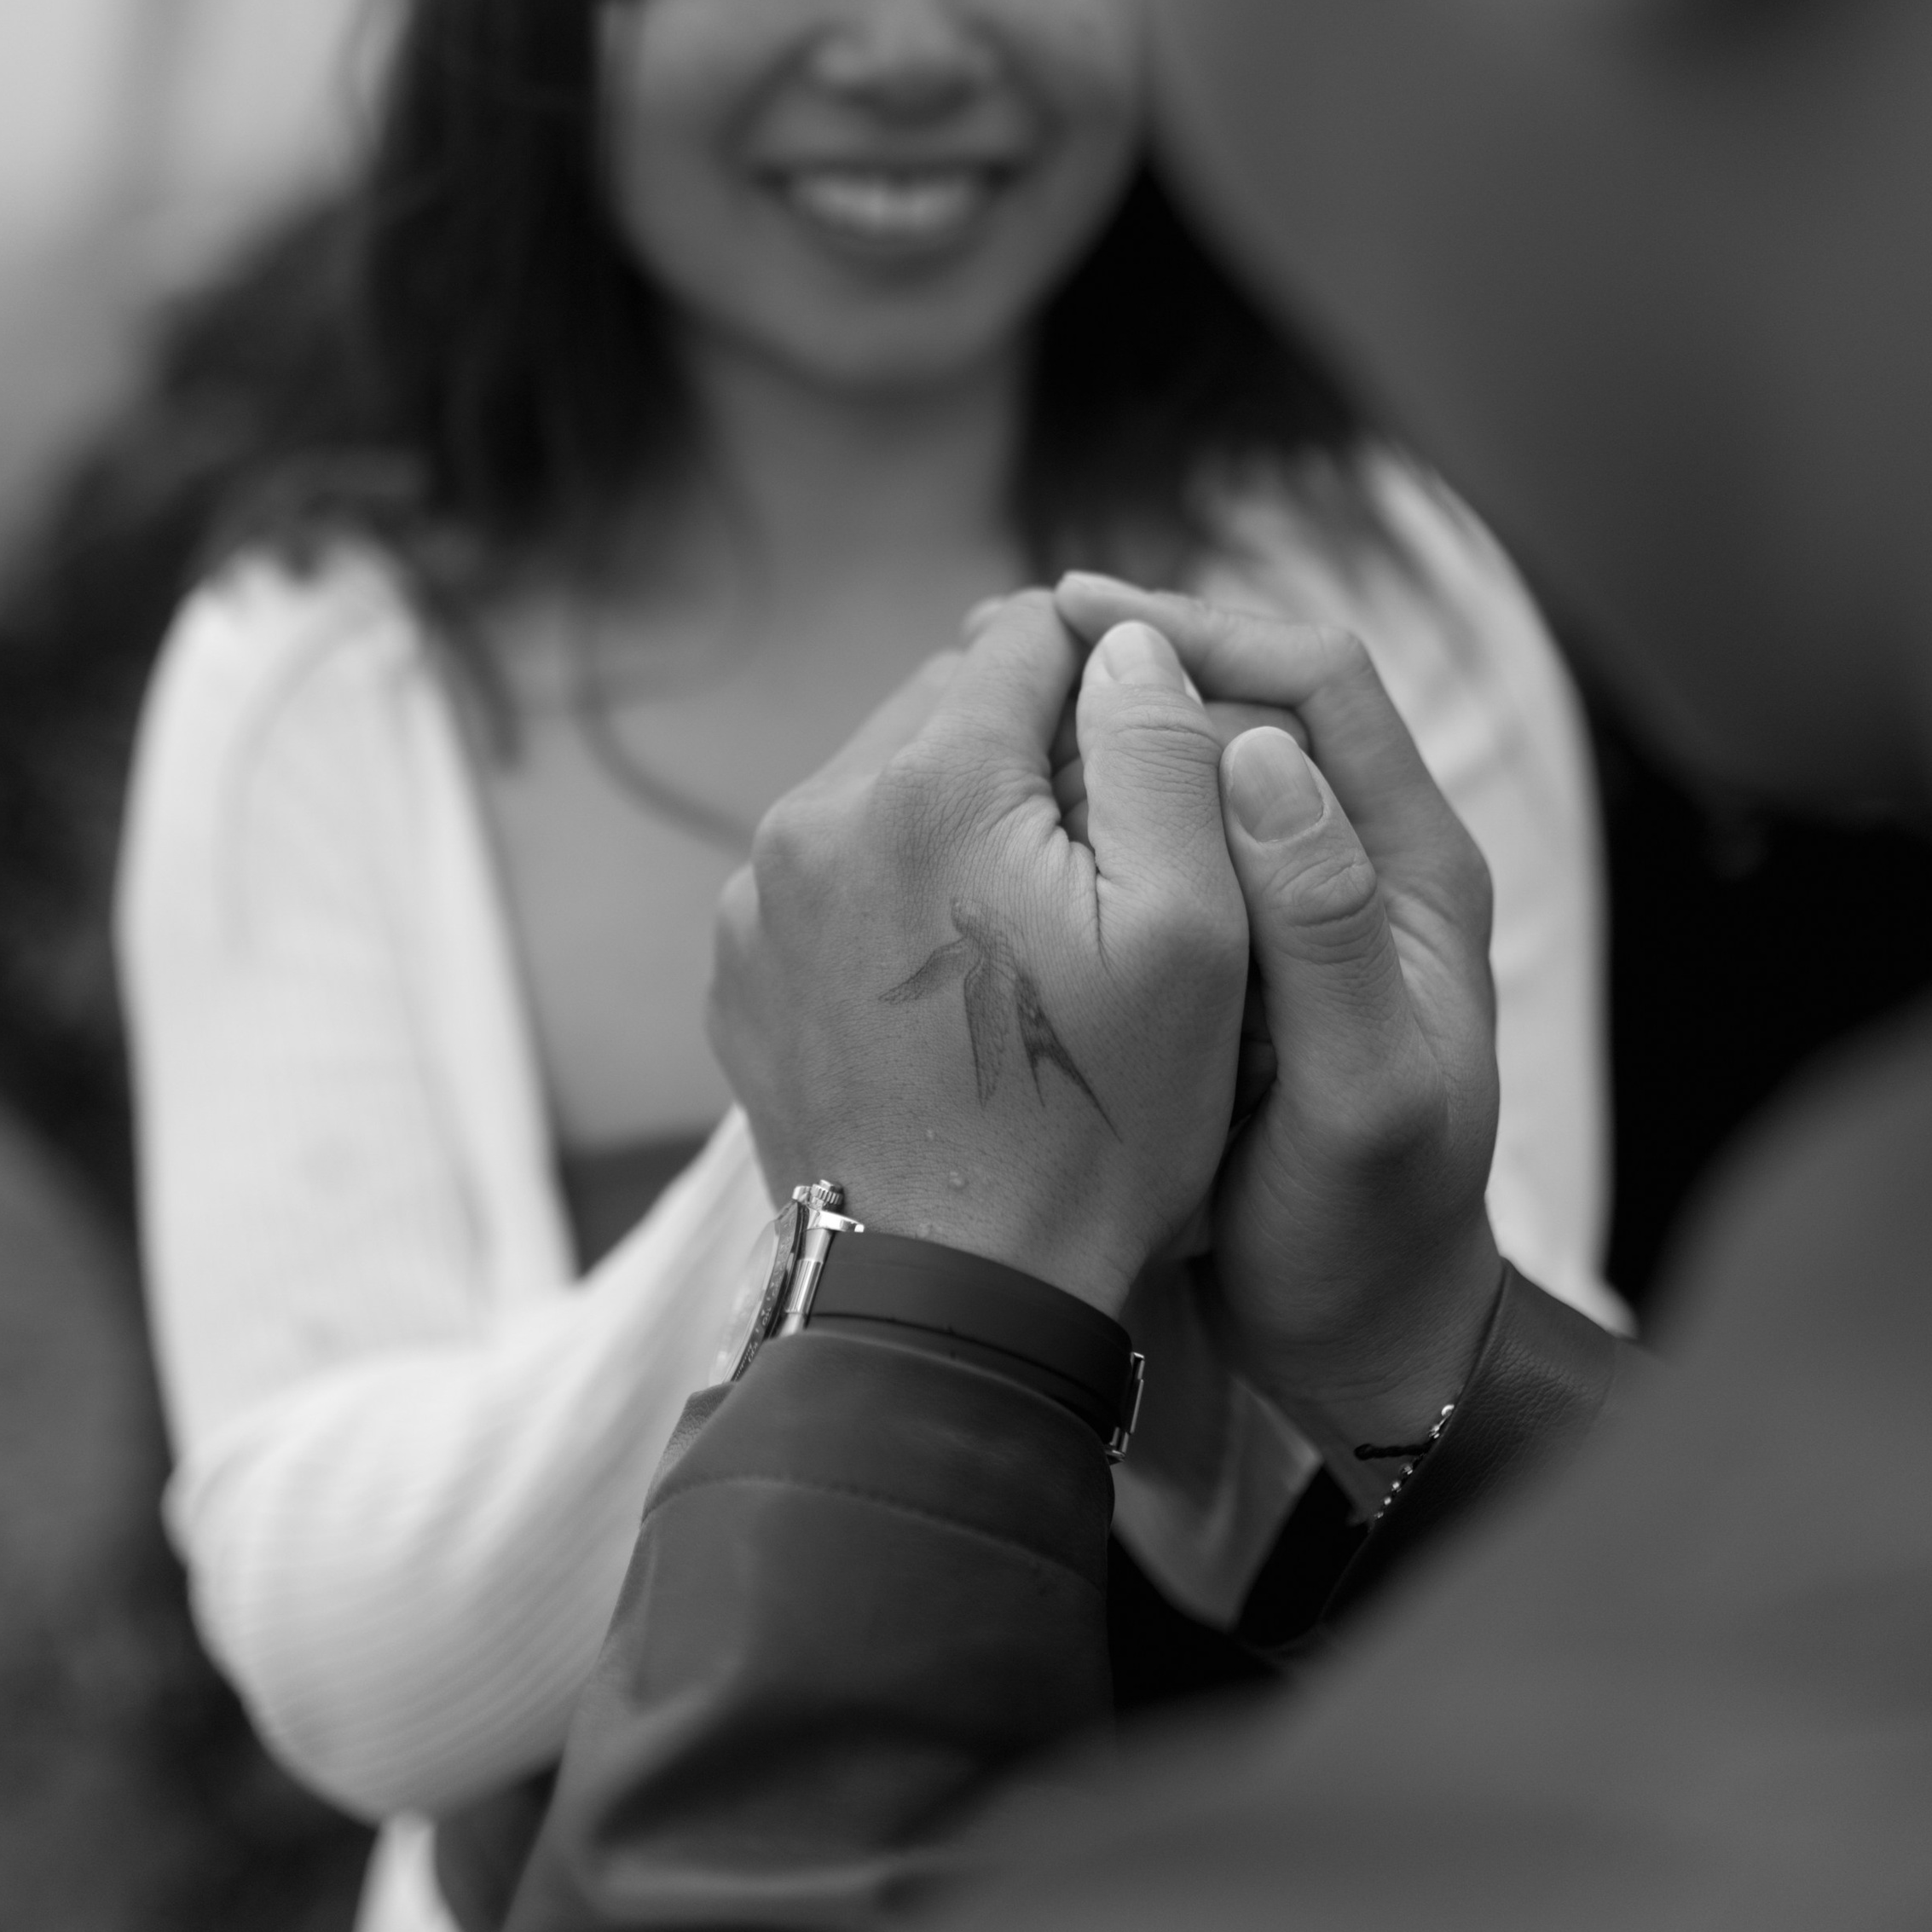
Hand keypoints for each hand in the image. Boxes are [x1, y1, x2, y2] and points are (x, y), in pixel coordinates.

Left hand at [708, 591, 1247, 1314]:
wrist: (950, 1296)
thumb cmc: (1093, 1119)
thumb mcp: (1192, 932)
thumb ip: (1164, 752)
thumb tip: (1126, 641)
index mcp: (931, 786)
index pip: (1029, 635)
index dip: (1113, 668)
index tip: (1158, 736)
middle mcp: (818, 816)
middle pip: (946, 700)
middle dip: (1031, 742)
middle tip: (1110, 833)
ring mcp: (760, 898)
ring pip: (883, 785)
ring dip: (958, 814)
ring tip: (1036, 915)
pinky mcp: (739, 967)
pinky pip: (830, 874)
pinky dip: (895, 891)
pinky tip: (959, 975)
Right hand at [1055, 576, 1503, 1503]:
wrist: (1360, 1344)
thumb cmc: (1374, 1236)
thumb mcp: (1363, 1098)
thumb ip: (1326, 936)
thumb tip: (1261, 761)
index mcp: (1414, 872)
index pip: (1321, 682)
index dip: (1204, 630)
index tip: (1081, 617)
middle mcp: (1354, 864)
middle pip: (1245, 699)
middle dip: (1129, 660)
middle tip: (996, 644)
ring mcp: (1287, 908)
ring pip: (1190, 765)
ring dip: (1094, 730)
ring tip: (977, 709)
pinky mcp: (1229, 957)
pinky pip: (1157, 843)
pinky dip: (1083, 812)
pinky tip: (999, 819)